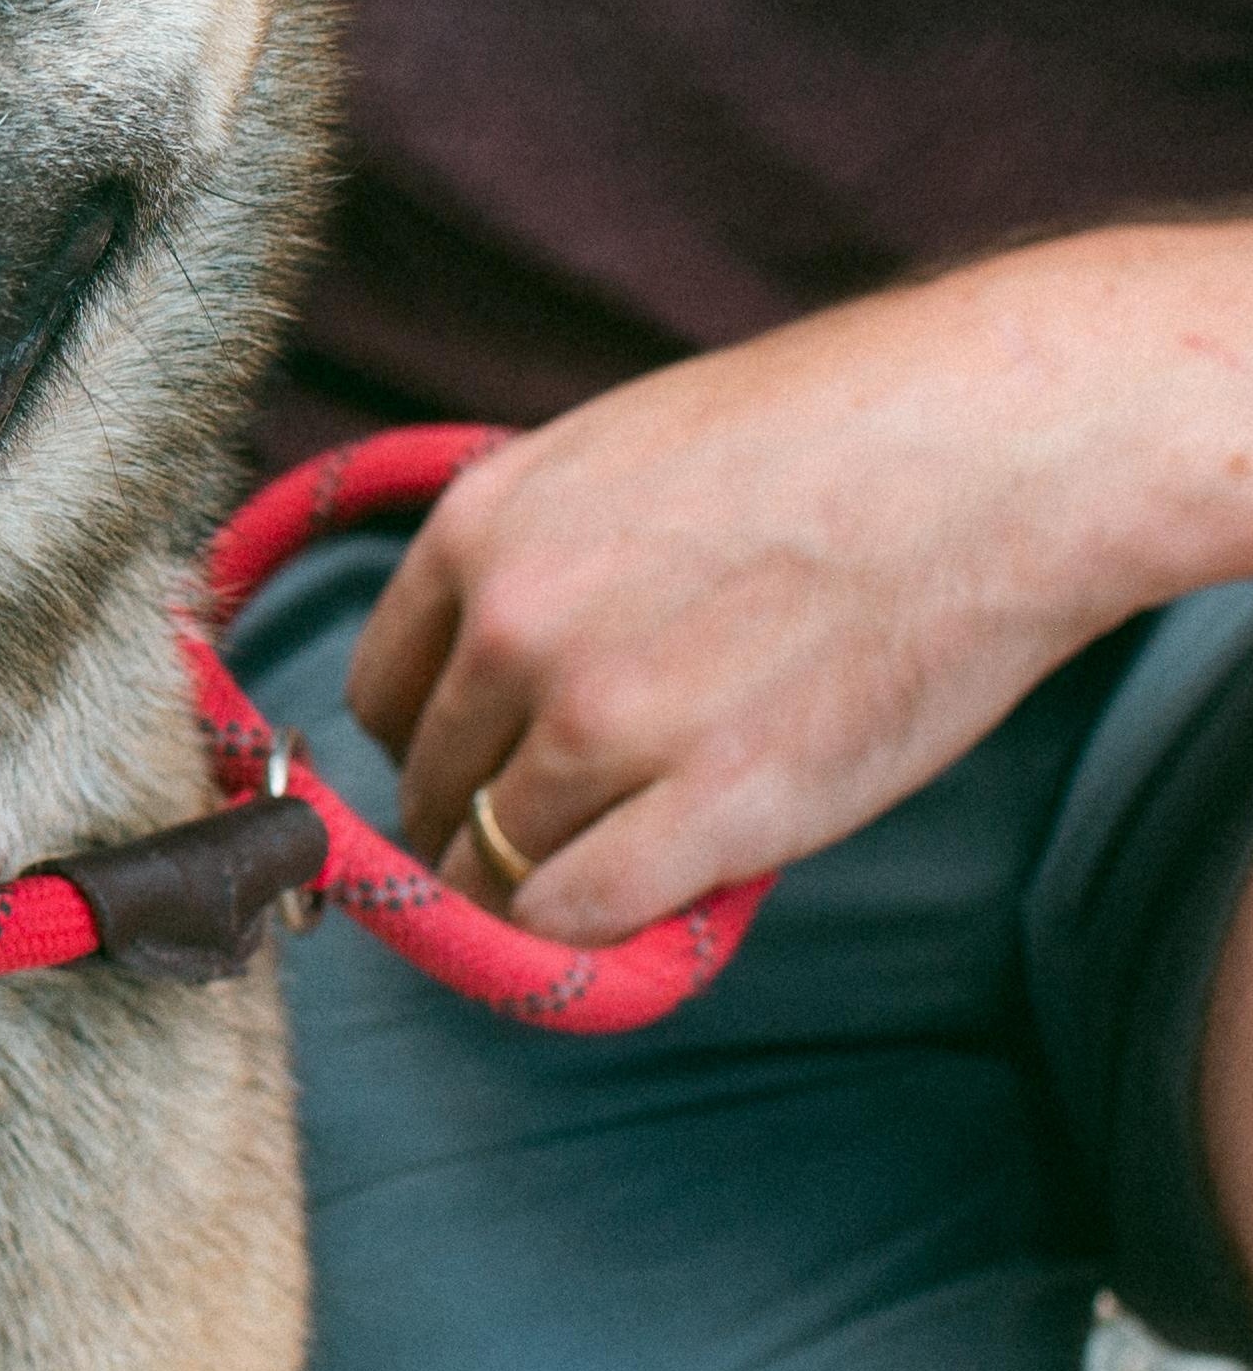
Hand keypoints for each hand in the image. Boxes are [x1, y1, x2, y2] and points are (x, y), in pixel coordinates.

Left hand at [344, 223, 1252, 947]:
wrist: (990, 455)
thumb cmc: (822, 441)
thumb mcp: (612, 457)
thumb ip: (535, 560)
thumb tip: (490, 668)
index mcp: (480, 532)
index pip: (381, 694)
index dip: (428, 742)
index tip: (474, 764)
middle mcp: (515, 630)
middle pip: (432, 786)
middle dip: (476, 817)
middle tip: (549, 828)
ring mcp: (605, 723)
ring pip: (492, 863)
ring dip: (529, 883)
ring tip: (599, 867)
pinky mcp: (713, 805)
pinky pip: (577, 914)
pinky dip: (590, 929)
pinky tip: (637, 905)